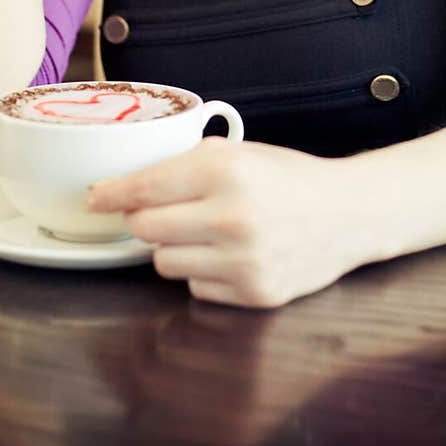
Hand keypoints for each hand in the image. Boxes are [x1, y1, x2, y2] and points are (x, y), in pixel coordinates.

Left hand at [88, 138, 358, 308]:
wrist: (349, 214)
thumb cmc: (288, 179)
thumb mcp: (238, 152)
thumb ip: (183, 165)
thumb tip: (122, 189)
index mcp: (225, 170)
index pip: (144, 188)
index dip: (112, 194)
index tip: (95, 199)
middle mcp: (232, 216)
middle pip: (145, 228)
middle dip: (147, 219)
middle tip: (167, 211)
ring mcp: (243, 260)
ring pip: (164, 263)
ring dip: (175, 248)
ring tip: (207, 233)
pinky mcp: (253, 293)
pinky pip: (195, 287)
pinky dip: (203, 272)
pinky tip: (231, 255)